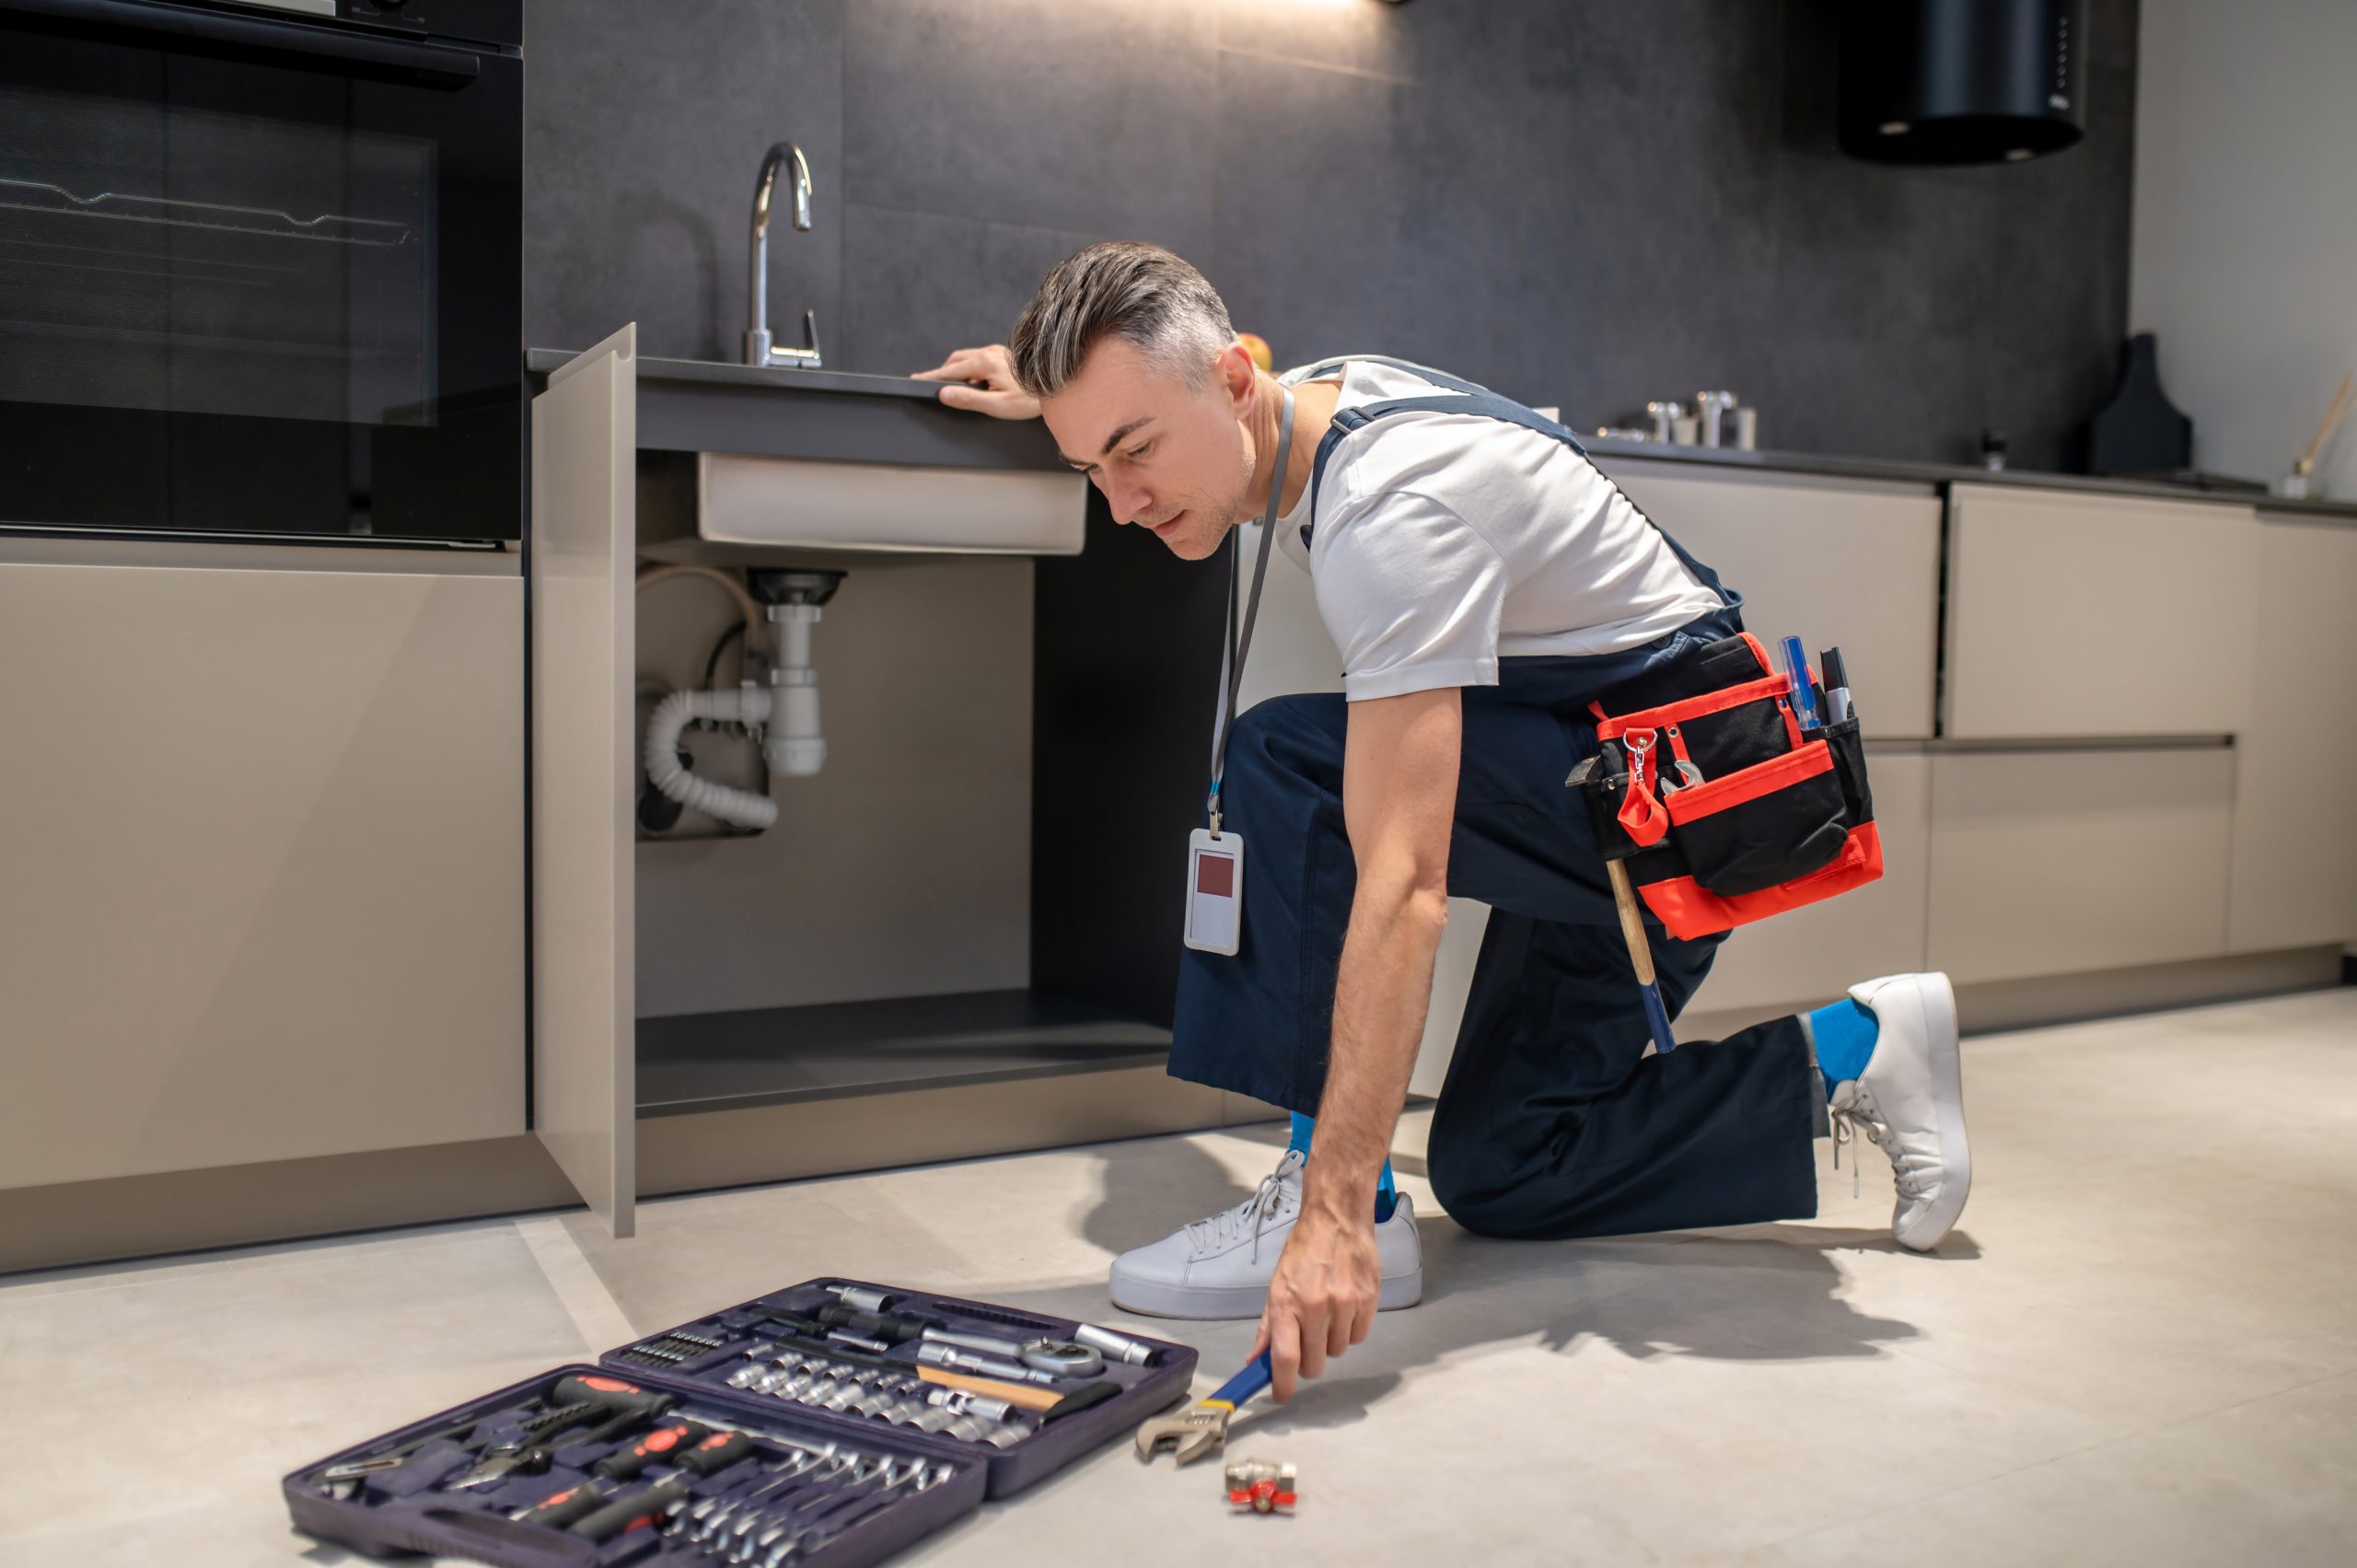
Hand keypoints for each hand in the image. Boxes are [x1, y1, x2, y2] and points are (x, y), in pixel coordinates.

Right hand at [909, 344, 1039, 420]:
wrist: (1058, 385)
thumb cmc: (1030, 399)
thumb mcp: (998, 405)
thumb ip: (969, 399)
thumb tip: (945, 394)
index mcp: (984, 363)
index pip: (949, 371)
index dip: (931, 377)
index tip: (915, 380)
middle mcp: (989, 352)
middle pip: (955, 361)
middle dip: (943, 373)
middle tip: (932, 385)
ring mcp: (997, 351)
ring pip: (967, 358)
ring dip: (957, 370)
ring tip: (955, 387)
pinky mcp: (1004, 354)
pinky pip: (980, 358)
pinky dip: (971, 368)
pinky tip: (976, 382)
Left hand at [1251, 1197, 1379, 1401]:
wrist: (1338, 1220)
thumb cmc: (1304, 1252)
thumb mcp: (1277, 1285)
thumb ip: (1268, 1327)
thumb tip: (1256, 1361)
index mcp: (1287, 1303)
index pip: (1285, 1359)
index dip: (1282, 1385)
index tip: (1280, 1395)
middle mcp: (1316, 1307)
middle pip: (1314, 1364)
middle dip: (1308, 1361)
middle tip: (1306, 1341)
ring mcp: (1345, 1304)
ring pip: (1338, 1352)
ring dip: (1330, 1342)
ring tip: (1327, 1313)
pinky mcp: (1369, 1301)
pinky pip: (1359, 1337)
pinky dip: (1351, 1330)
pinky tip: (1345, 1307)